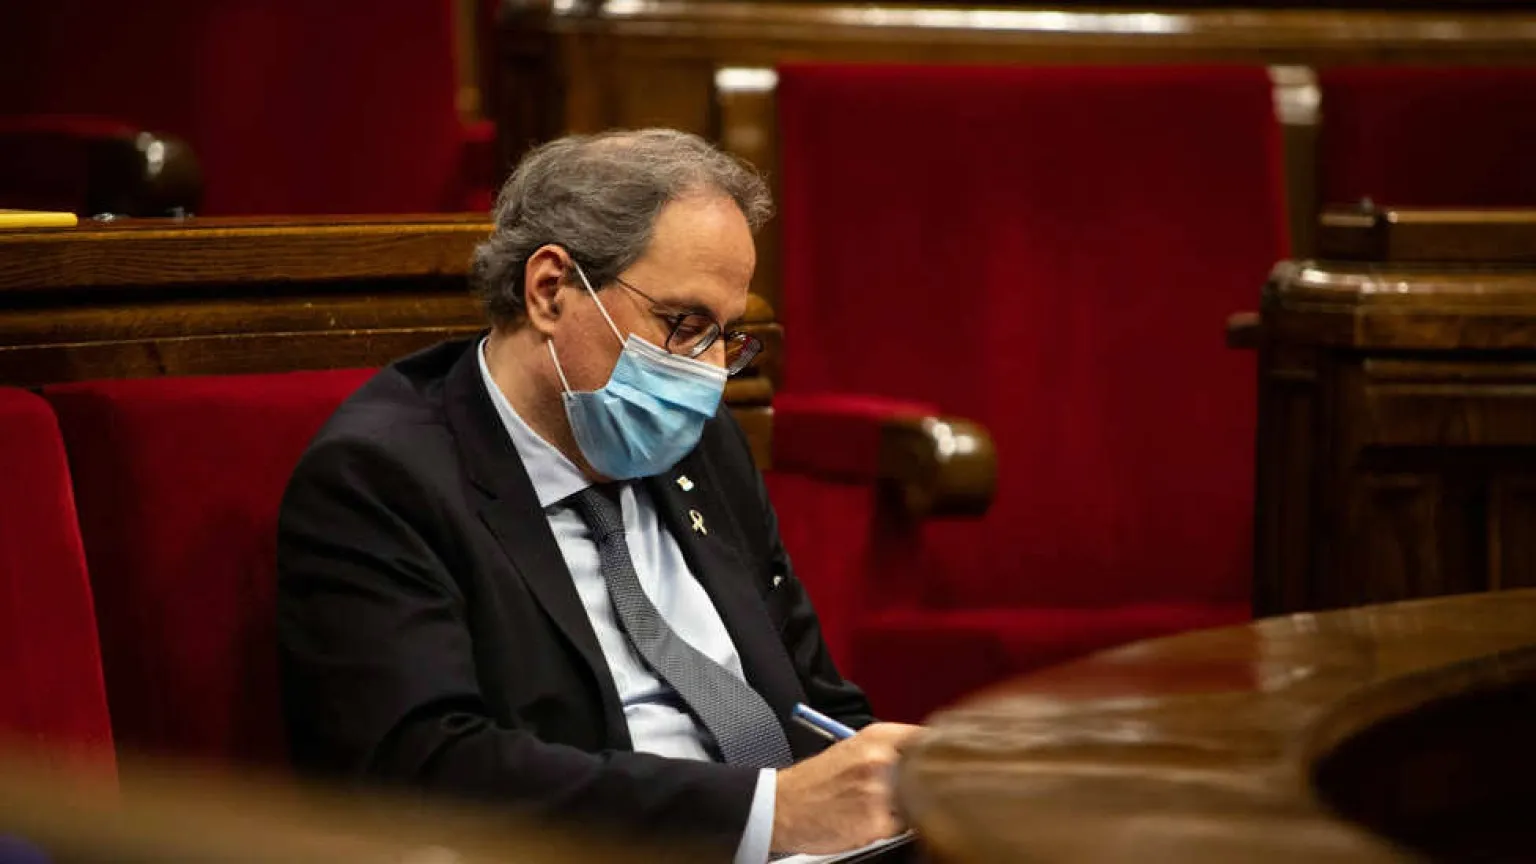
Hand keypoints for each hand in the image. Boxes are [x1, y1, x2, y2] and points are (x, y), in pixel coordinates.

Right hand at [770, 722, 923, 853]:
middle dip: (926, 782)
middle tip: (914, 790)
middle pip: (931, 771)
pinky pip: (903, 827)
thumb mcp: (853, 747)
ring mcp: (880, 791)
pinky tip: (872, 820)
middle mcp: (881, 760)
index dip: (938, 753)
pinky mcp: (877, 822)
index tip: (941, 762)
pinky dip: (893, 827)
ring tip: (884, 806)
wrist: (782, 806)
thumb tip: (927, 755)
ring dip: (910, 807)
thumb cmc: (816, 781)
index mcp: (877, 736)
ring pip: (920, 802)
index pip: (930, 738)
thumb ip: (891, 748)